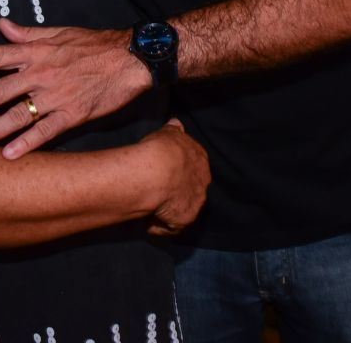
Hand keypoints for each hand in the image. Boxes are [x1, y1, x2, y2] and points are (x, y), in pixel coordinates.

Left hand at [0, 18, 152, 158]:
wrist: (129, 58)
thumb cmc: (93, 43)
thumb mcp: (59, 32)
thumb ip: (27, 32)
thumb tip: (2, 24)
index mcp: (36, 51)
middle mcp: (41, 73)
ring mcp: (56, 96)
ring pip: (18, 115)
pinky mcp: (72, 114)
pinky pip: (45, 131)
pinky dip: (27, 144)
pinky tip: (9, 155)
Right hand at [141, 119, 210, 236]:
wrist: (158, 172)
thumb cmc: (161, 149)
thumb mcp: (167, 133)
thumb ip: (173, 130)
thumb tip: (176, 123)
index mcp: (201, 160)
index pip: (192, 167)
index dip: (178, 170)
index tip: (165, 172)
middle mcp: (203, 183)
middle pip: (191, 189)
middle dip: (177, 190)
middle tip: (158, 190)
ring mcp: (196, 203)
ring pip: (183, 208)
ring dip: (169, 209)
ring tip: (150, 206)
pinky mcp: (185, 221)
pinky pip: (170, 227)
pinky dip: (159, 225)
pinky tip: (147, 220)